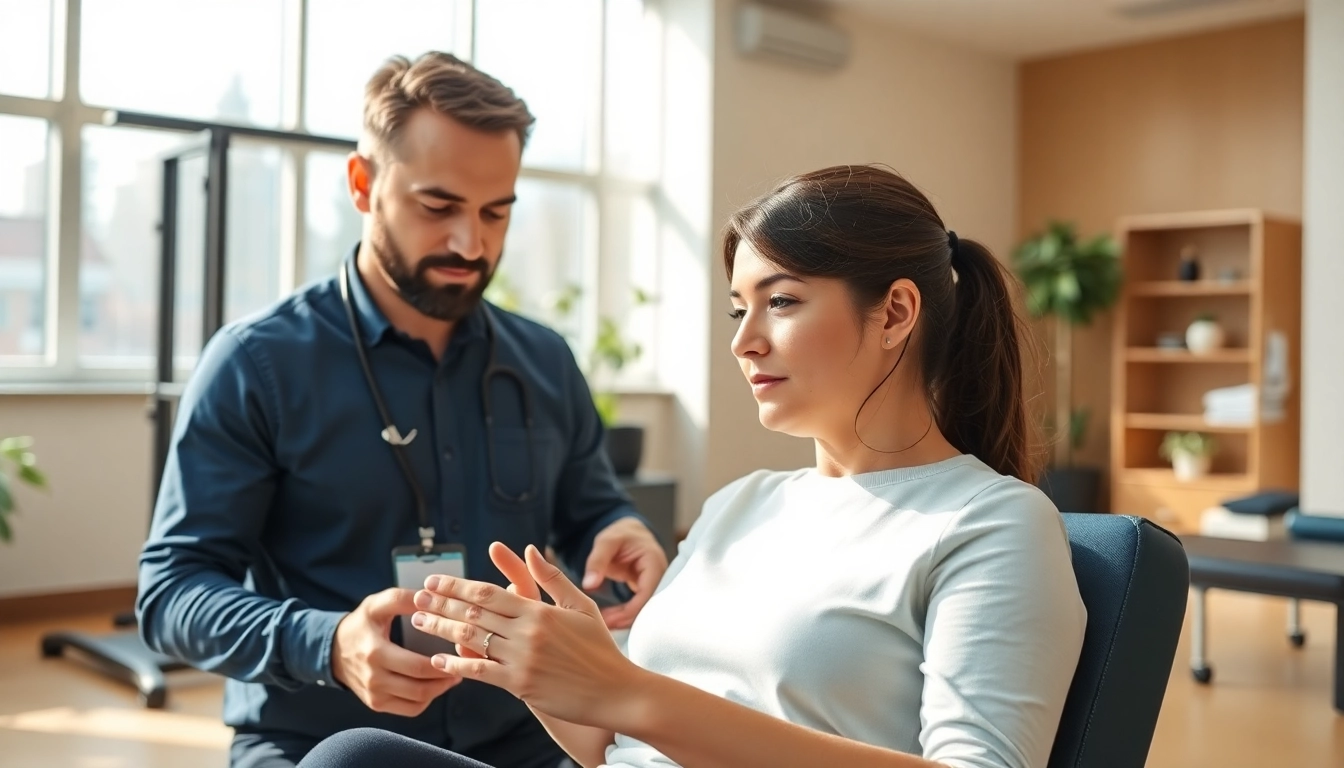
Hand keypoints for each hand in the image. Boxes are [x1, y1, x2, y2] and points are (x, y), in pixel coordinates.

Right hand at [331, 587, 462, 716]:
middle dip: (445, 679)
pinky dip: (426, 699)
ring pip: (417, 702)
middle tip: (461, 665)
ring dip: (439, 690)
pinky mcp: (376, 705)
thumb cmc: (360, 624)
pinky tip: (434, 685)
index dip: (442, 664)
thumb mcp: (376, 605)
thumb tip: (429, 596)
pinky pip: (410, 709)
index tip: (458, 654)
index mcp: (375, 653)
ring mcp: (374, 695)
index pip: (416, 666)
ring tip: (452, 674)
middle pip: (419, 688)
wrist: (333, 649)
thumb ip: (401, 599)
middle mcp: (373, 679)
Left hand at [412, 545, 644, 726]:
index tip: (435, 581)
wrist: (615, 690)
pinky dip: (457, 666)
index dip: (457, 586)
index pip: (488, 593)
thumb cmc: (600, 647)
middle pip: (473, 613)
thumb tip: (530, 550)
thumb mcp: (581, 606)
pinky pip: (481, 672)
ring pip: (472, 640)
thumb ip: (552, 579)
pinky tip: (438, 660)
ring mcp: (522, 659)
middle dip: (441, 604)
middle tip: (417, 597)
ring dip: (441, 630)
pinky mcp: (521, 684)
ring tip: (419, 623)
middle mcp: (527, 633)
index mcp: (539, 610)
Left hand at [583, 517, 668, 628]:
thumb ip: (597, 561)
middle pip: (649, 607)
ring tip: (603, 625)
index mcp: (654, 563)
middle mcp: (660, 577)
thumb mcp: (607, 541)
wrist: (630, 532)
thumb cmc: (621, 534)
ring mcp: (656, 585)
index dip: (630, 610)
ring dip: (625, 620)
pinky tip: (609, 620)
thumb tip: (589, 585)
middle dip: (627, 619)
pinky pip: (640, 607)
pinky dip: (625, 615)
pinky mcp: (648, 591)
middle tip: (604, 626)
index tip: (609, 619)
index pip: (647, 594)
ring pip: (645, 610)